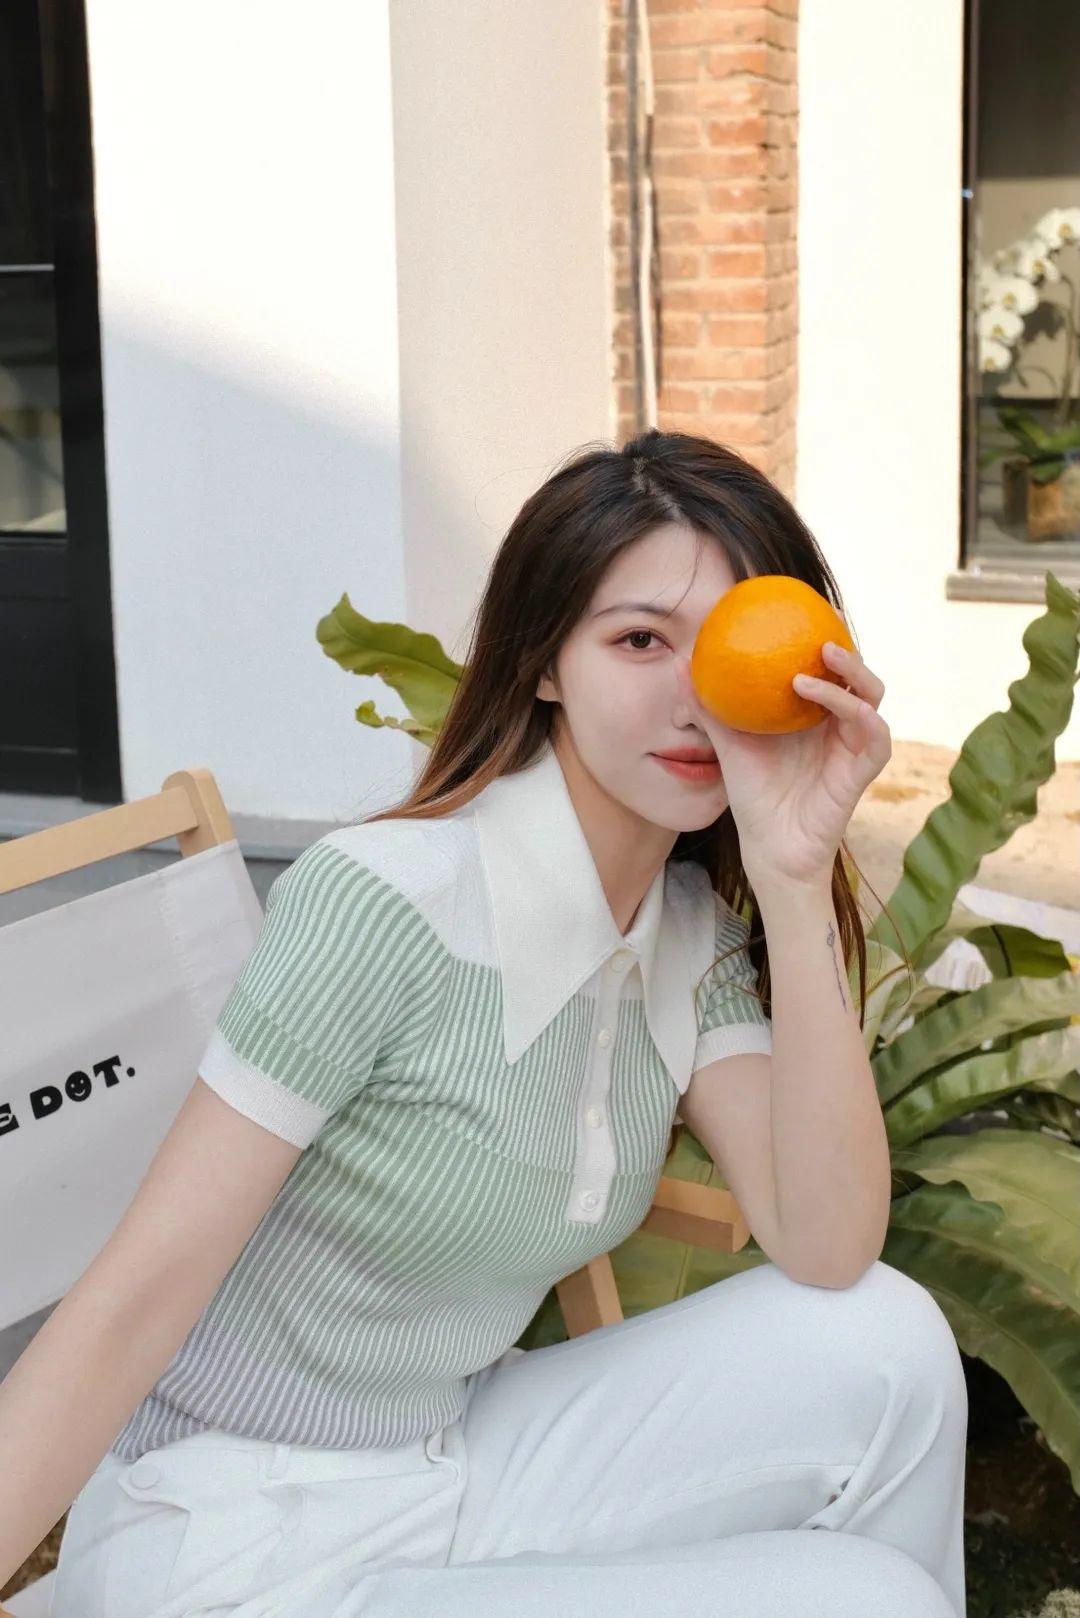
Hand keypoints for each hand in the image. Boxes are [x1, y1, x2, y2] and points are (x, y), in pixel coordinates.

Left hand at [674, 640, 891, 888]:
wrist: (769, 845)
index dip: (824, 636)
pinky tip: (827, 699)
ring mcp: (854, 744)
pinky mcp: (862, 769)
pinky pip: (874, 733)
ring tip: (820, 657)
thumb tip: (680, 664)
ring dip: (849, 673)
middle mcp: (839, 723)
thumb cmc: (753, 794)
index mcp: (814, 713)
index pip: (828, 666)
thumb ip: (710, 706)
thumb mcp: (728, 743)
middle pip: (857, 673)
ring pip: (871, 694)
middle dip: (845, 645)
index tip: (806, 607)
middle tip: (819, 626)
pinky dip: (856, 711)